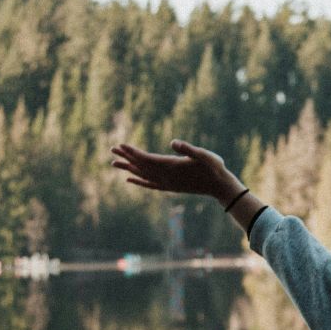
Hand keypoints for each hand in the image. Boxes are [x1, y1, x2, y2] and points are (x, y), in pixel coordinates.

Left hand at [110, 140, 245, 204]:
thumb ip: (188, 149)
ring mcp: (167, 183)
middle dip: (126, 157)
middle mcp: (165, 176)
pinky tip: (129, 180)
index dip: (133, 152)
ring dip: (128, 168)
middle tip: (112, 149)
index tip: (120, 145)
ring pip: (142, 175)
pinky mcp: (170, 187)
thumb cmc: (213, 167)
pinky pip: (149, 185)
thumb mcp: (204, 155)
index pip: (147, 159)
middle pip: (141, 166)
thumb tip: (173, 142)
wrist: (219, 186)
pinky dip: (138, 181)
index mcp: (171, 166)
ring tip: (114, 163)